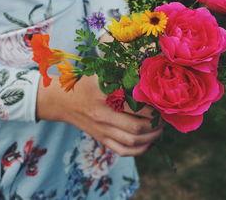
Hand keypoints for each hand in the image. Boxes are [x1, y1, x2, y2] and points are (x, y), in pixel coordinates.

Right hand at [36, 75, 163, 155]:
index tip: (161, 103)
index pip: (135, 106)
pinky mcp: (100, 139)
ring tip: (160, 129)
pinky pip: (122, 151)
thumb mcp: (102, 74)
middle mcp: (102, 115)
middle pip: (136, 127)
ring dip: (151, 137)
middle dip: (156, 124)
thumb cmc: (85, 83)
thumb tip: (148, 80)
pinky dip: (139, 150)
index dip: (153, 107)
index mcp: (104, 96)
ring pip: (132, 141)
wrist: (62, 100)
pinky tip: (148, 142)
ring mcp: (101, 130)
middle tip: (164, 117)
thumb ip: (123, 76)